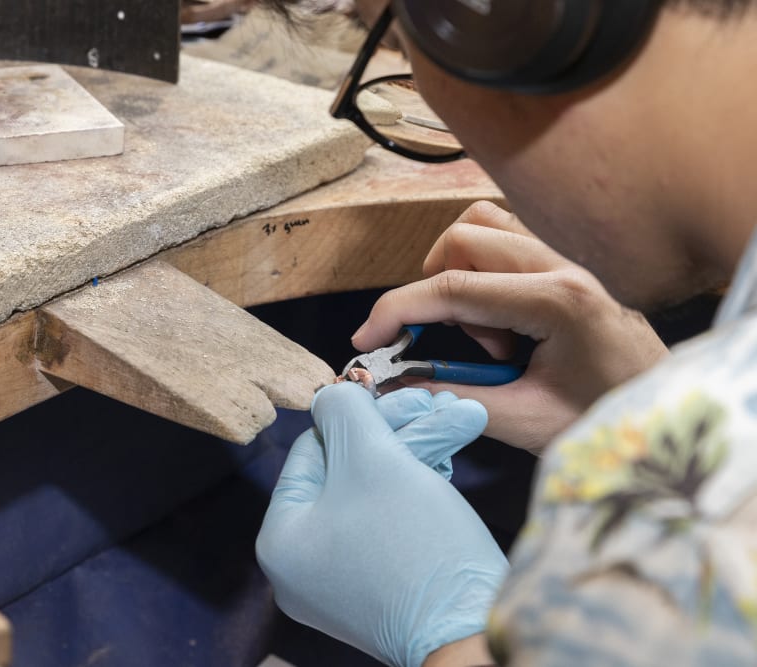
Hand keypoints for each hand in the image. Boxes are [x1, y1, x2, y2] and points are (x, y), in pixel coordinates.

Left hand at [256, 382, 506, 666]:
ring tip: (462, 418)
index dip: (359, 415)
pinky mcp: (386, 589)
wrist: (473, 633)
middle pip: (349, 470)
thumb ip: (344, 412)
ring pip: (378, 492)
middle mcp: (305, 565)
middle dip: (401, 432)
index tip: (403, 395)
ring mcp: (344, 581)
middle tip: (442, 404)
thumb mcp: (372, 459)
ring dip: (420, 450)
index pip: (313, 450)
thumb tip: (332, 392)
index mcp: (282, 538)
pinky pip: (393, 522)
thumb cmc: (413, 544)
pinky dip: (421, 487)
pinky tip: (451, 455)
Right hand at [352, 201, 668, 453]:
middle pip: (462, 240)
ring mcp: (567, 258)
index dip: (397, 311)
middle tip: (461, 349)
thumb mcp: (523, 420)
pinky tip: (503, 322)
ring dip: (461, 274)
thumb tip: (392, 389)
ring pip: (482, 227)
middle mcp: (563, 265)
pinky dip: (483, 272)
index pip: (452, 288)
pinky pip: (505, 240)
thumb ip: (451, 399)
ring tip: (488, 335)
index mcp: (556, 301)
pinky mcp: (566, 264)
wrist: (665, 414)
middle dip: (435, 292)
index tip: (367, 340)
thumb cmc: (607, 419)